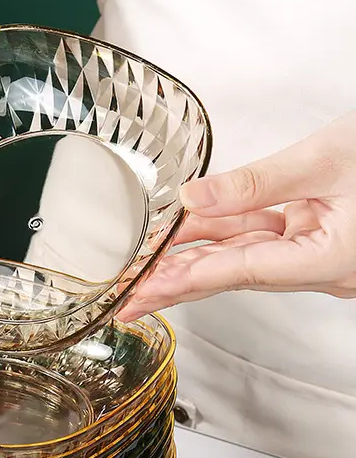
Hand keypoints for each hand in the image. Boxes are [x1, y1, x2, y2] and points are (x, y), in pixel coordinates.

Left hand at [119, 112, 355, 320]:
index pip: (237, 272)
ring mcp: (320, 251)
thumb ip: (256, 182)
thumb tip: (195, 196)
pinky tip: (189, 227)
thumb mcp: (327, 160)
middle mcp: (321, 265)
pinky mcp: (319, 232)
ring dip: (195, 253)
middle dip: (177, 281)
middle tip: (128, 297)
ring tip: (144, 262)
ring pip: (244, 252)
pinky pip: (263, 233)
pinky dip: (226, 228)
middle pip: (232, 272)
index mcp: (328, 260)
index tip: (142, 295)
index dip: (183, 282)